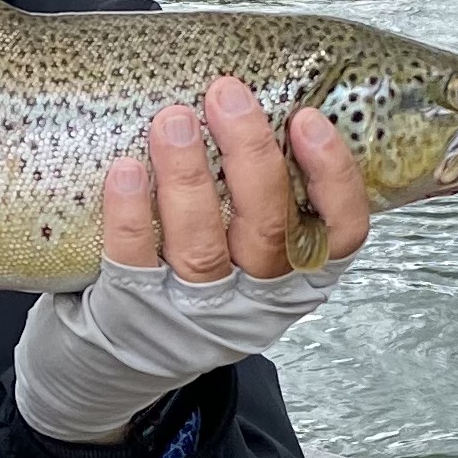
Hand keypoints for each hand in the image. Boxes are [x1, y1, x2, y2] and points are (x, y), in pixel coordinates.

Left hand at [14, 78, 369, 445]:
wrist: (115, 362)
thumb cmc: (186, 277)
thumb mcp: (242, 247)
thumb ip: (256, 190)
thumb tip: (252, 96)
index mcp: (295, 276)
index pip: (342, 233)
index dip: (334, 177)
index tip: (307, 119)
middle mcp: (254, 300)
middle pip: (267, 228)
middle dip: (250, 154)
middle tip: (225, 95)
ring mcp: (193, 312)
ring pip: (203, 246)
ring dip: (189, 177)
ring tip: (174, 119)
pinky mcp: (133, 314)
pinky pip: (135, 262)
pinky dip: (132, 214)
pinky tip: (125, 170)